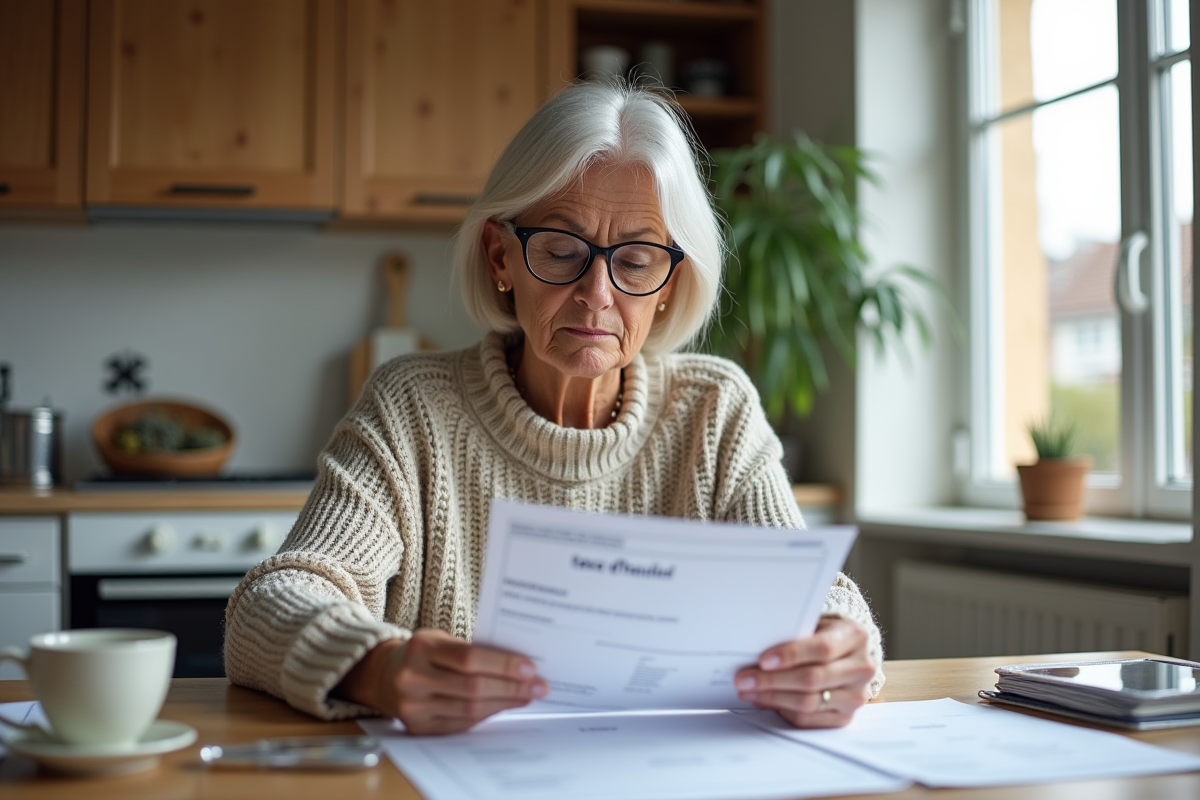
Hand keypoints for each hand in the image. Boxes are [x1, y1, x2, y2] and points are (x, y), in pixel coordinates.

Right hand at [335, 628, 547, 734]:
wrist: (383, 674)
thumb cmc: (423, 652)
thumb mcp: (441, 639)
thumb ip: (473, 649)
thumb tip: (520, 665)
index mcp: (422, 647)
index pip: (470, 658)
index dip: (503, 664)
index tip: (531, 668)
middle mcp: (413, 678)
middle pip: (473, 688)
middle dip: (512, 688)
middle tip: (539, 686)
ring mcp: (413, 706)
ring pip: (470, 709)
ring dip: (505, 704)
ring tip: (527, 696)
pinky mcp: (418, 727)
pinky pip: (461, 724)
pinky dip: (487, 715)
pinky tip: (504, 707)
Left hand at [734, 616, 874, 727]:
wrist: (847, 653)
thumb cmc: (825, 635)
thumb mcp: (816, 624)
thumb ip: (794, 633)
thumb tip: (756, 650)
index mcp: (855, 637)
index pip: (822, 648)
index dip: (791, 655)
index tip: (764, 660)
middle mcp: (861, 668)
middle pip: (813, 679)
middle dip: (773, 680)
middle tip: (745, 679)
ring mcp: (855, 695)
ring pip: (809, 702)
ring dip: (773, 698)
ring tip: (750, 692)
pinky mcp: (845, 716)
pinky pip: (809, 719)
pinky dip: (783, 711)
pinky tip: (767, 702)